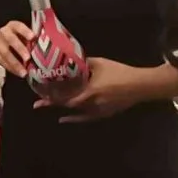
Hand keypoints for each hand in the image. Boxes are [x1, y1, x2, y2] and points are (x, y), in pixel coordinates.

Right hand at [0, 21, 32, 78]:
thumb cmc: (11, 38)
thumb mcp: (18, 34)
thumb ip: (28, 39)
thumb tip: (43, 49)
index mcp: (12, 26)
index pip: (18, 26)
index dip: (25, 31)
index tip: (33, 37)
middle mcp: (4, 33)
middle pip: (11, 40)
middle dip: (20, 48)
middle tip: (27, 57)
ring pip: (6, 54)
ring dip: (16, 64)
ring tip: (24, 72)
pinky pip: (3, 62)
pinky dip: (12, 69)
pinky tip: (19, 73)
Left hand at [36, 57, 161, 123]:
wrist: (140, 85)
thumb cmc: (120, 72)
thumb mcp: (100, 63)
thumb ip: (84, 62)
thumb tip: (71, 58)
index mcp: (90, 90)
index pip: (67, 97)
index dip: (53, 97)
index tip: (39, 95)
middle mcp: (92, 103)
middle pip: (67, 105)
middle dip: (52, 103)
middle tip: (37, 103)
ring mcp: (98, 111)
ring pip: (75, 112)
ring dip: (61, 109)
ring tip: (47, 106)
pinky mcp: (104, 114)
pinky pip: (86, 119)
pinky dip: (74, 119)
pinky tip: (63, 119)